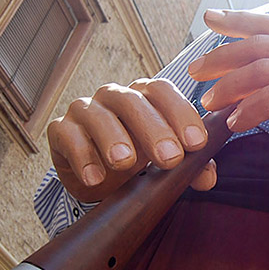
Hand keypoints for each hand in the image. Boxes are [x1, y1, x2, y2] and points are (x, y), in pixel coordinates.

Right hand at [46, 78, 217, 201]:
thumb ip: (191, 168)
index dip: (181, 113)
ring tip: (125, 163)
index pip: (164, 91)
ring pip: (98, 115)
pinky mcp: (61, 129)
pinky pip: (68, 136)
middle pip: (133, 101)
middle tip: (169, 158)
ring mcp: (85, 109)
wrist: (95, 174)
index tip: (196, 143)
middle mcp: (116, 96)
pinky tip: (94, 178)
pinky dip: (81, 156)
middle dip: (154, 130)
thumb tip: (207, 178)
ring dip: (113, 138)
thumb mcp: (166, 164)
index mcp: (146, 97)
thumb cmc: (138, 160)